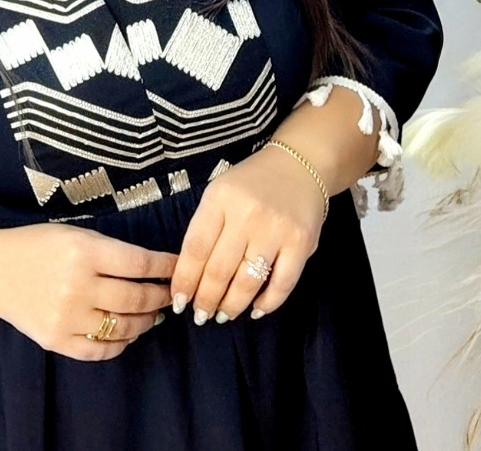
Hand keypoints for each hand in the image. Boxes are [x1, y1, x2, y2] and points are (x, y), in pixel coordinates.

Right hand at [0, 222, 175, 360]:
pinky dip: (120, 343)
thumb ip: (111, 251)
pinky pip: (100, 350)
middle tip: (171, 293)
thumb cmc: (37, 245)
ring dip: (146, 321)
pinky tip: (127, 333)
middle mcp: (78, 286)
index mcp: (84, 252)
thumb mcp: (75, 234)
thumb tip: (152, 269)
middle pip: (136, 298)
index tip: (179, 268)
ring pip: (124, 327)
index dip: (165, 268)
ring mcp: (67, 318)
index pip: (139, 264)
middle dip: (161, 296)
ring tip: (153, 314)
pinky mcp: (57, 341)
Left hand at [170, 145, 324, 324]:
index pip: (195, 248)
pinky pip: (281, 284)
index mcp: (219, 199)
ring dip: (232, 305)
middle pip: (219, 270)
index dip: (184, 280)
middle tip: (201, 315)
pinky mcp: (302, 243)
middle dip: (206, 299)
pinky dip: (267, 303)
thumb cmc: (251, 183)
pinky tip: (256, 310)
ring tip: (223, 315)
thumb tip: (190, 275)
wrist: (299, 165)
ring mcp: (276, 230)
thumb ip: (206, 227)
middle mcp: (246, 214)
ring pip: (248, 282)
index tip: (178, 301)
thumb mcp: (219, 192)